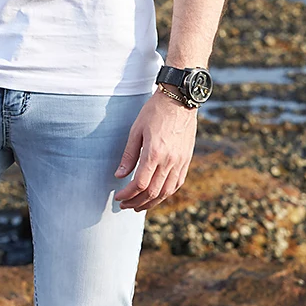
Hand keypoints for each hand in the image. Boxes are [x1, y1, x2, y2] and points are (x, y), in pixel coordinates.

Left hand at [113, 88, 197, 210]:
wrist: (180, 100)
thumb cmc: (154, 112)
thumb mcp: (136, 130)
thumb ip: (129, 156)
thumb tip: (119, 176)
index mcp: (154, 153)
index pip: (140, 184)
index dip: (127, 194)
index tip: (118, 197)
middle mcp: (169, 160)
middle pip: (153, 192)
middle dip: (136, 202)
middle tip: (125, 205)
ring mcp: (180, 161)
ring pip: (166, 191)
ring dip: (151, 202)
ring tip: (138, 206)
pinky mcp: (187, 160)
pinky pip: (177, 183)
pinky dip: (166, 193)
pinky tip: (157, 195)